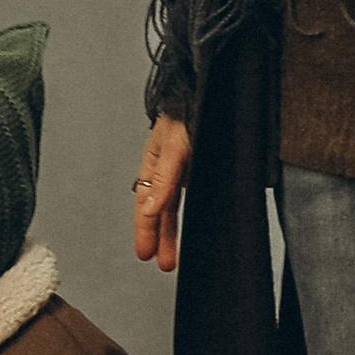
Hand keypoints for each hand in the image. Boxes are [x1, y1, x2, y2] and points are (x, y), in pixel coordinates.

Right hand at [132, 116, 190, 272]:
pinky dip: (191, 213)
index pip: (146, 203)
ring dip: (174, 231)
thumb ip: (164, 179)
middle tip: (162, 264)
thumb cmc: (186, 110)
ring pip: (176, 206)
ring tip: (174, 257)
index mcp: (153, 162)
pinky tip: (195, 228)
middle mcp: (168, 168)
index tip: (145, 253)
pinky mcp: (204, 167)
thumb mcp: (174, 146)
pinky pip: (194, 195)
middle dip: (160, 237)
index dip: (145, 229)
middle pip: (161, 210)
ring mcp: (186, 168)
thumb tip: (149, 209)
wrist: (209, 90)